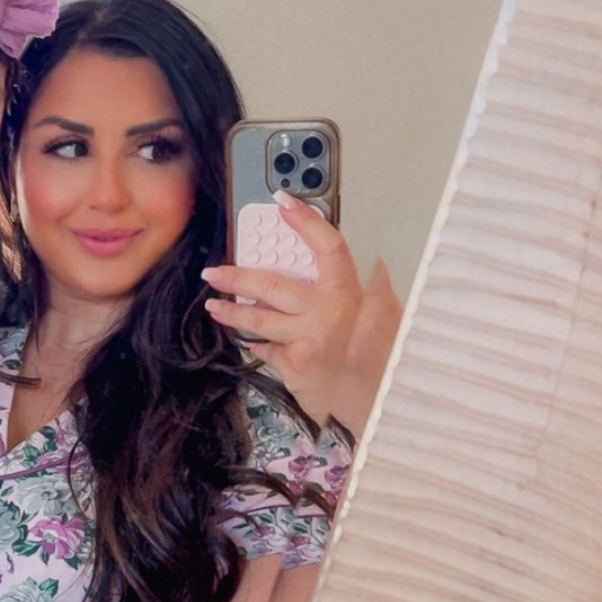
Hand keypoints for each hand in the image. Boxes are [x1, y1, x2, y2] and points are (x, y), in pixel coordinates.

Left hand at [203, 193, 401, 436]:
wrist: (382, 399)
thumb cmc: (383, 355)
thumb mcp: (386, 312)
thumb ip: (372, 287)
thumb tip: (372, 262)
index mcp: (350, 292)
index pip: (328, 246)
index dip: (305, 221)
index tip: (282, 202)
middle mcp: (329, 312)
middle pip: (272, 285)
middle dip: (237, 276)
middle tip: (214, 272)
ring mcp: (309, 340)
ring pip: (259, 319)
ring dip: (232, 312)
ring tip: (215, 306)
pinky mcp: (296, 366)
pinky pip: (268, 350)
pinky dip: (261, 345)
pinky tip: (254, 343)